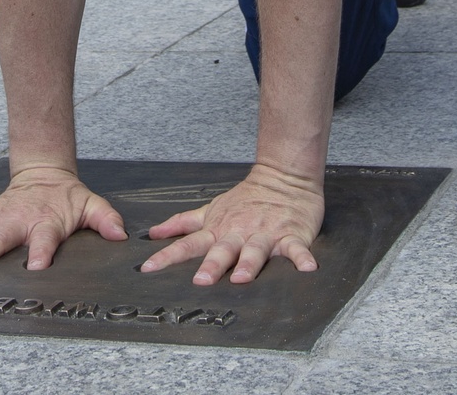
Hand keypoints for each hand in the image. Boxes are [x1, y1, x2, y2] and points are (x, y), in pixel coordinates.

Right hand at [0, 165, 127, 273]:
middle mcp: (16, 222)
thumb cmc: (66, 197)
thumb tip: (121, 234)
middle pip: (0, 239)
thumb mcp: (91, 204)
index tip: (34, 267)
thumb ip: (105, 219)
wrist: (43, 174)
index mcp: (44, 221)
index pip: (44, 239)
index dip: (41, 252)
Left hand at [140, 164, 322, 285]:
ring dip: (248, 264)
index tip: (150, 268)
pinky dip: (302, 258)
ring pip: (255, 250)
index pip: (189, 243)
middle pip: (222, 249)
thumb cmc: (246, 199)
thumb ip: (183, 223)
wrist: (284, 177)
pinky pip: (296, 249)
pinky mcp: (291, 235)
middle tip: (200, 281)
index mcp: (219, 228)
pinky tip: (307, 269)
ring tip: (242, 279)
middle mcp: (240, 232)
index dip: (169, 255)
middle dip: (211, 264)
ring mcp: (266, 233)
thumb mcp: (211, 209)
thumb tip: (153, 234)